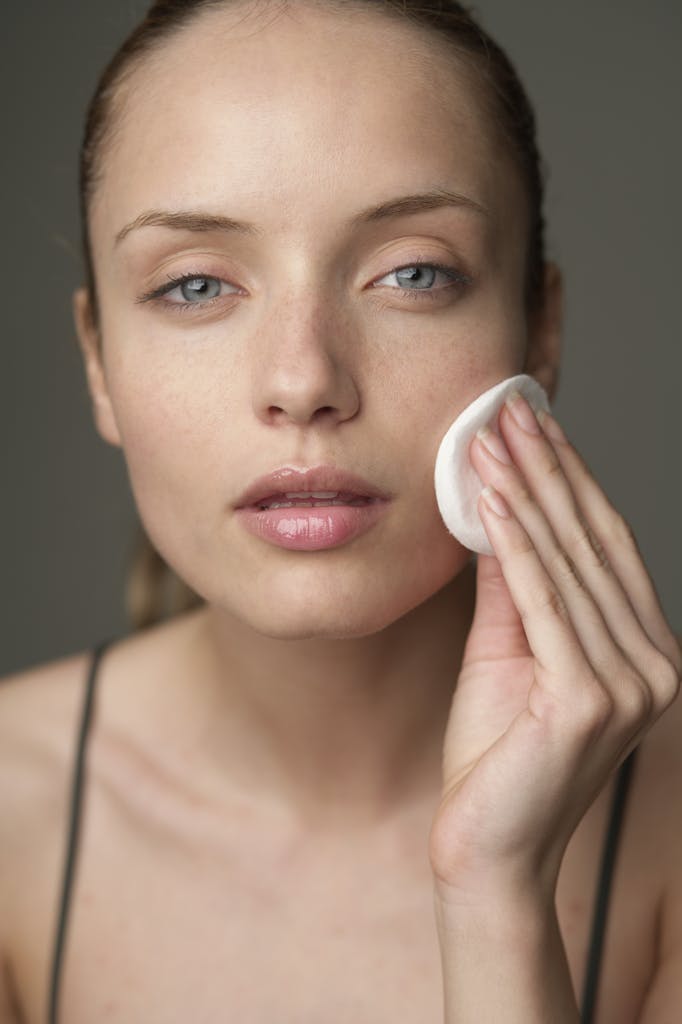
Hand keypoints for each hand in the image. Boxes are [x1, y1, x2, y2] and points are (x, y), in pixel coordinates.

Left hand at [428, 390, 680, 904]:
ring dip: (526, 490)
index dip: (568, 478)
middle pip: (592, 541)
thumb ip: (510, 584)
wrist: (488, 846)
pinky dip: (513, 541)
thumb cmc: (494, 753)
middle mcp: (653, 662)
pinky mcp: (590, 699)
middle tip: (509, 406)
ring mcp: (630, 683)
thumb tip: (498, 508)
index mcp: (644, 649)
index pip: (605, 544)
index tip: (531, 423)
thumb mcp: (506, 650)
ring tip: (490, 434)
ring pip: (568, 561)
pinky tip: (490, 493)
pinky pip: (542, 600)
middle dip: (547, 467)